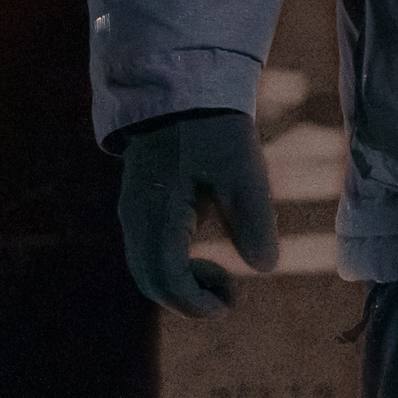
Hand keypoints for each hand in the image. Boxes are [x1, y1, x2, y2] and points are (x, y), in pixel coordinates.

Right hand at [118, 110, 278, 316]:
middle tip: (229, 295)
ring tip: (221, 277)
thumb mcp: (244, 172)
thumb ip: (253, 219)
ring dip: (180, 285)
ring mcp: (132, 213)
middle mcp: (135, 218)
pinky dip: (173, 269)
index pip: (166, 277)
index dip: (197, 301)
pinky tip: (204, 259)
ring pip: (145, 270)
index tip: (230, 303)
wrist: (183, 94)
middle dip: (188, 299)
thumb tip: (265, 266)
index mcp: (157, 212)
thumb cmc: (216, 132)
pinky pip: (147, 254)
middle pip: (150, 281)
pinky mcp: (137, 209)